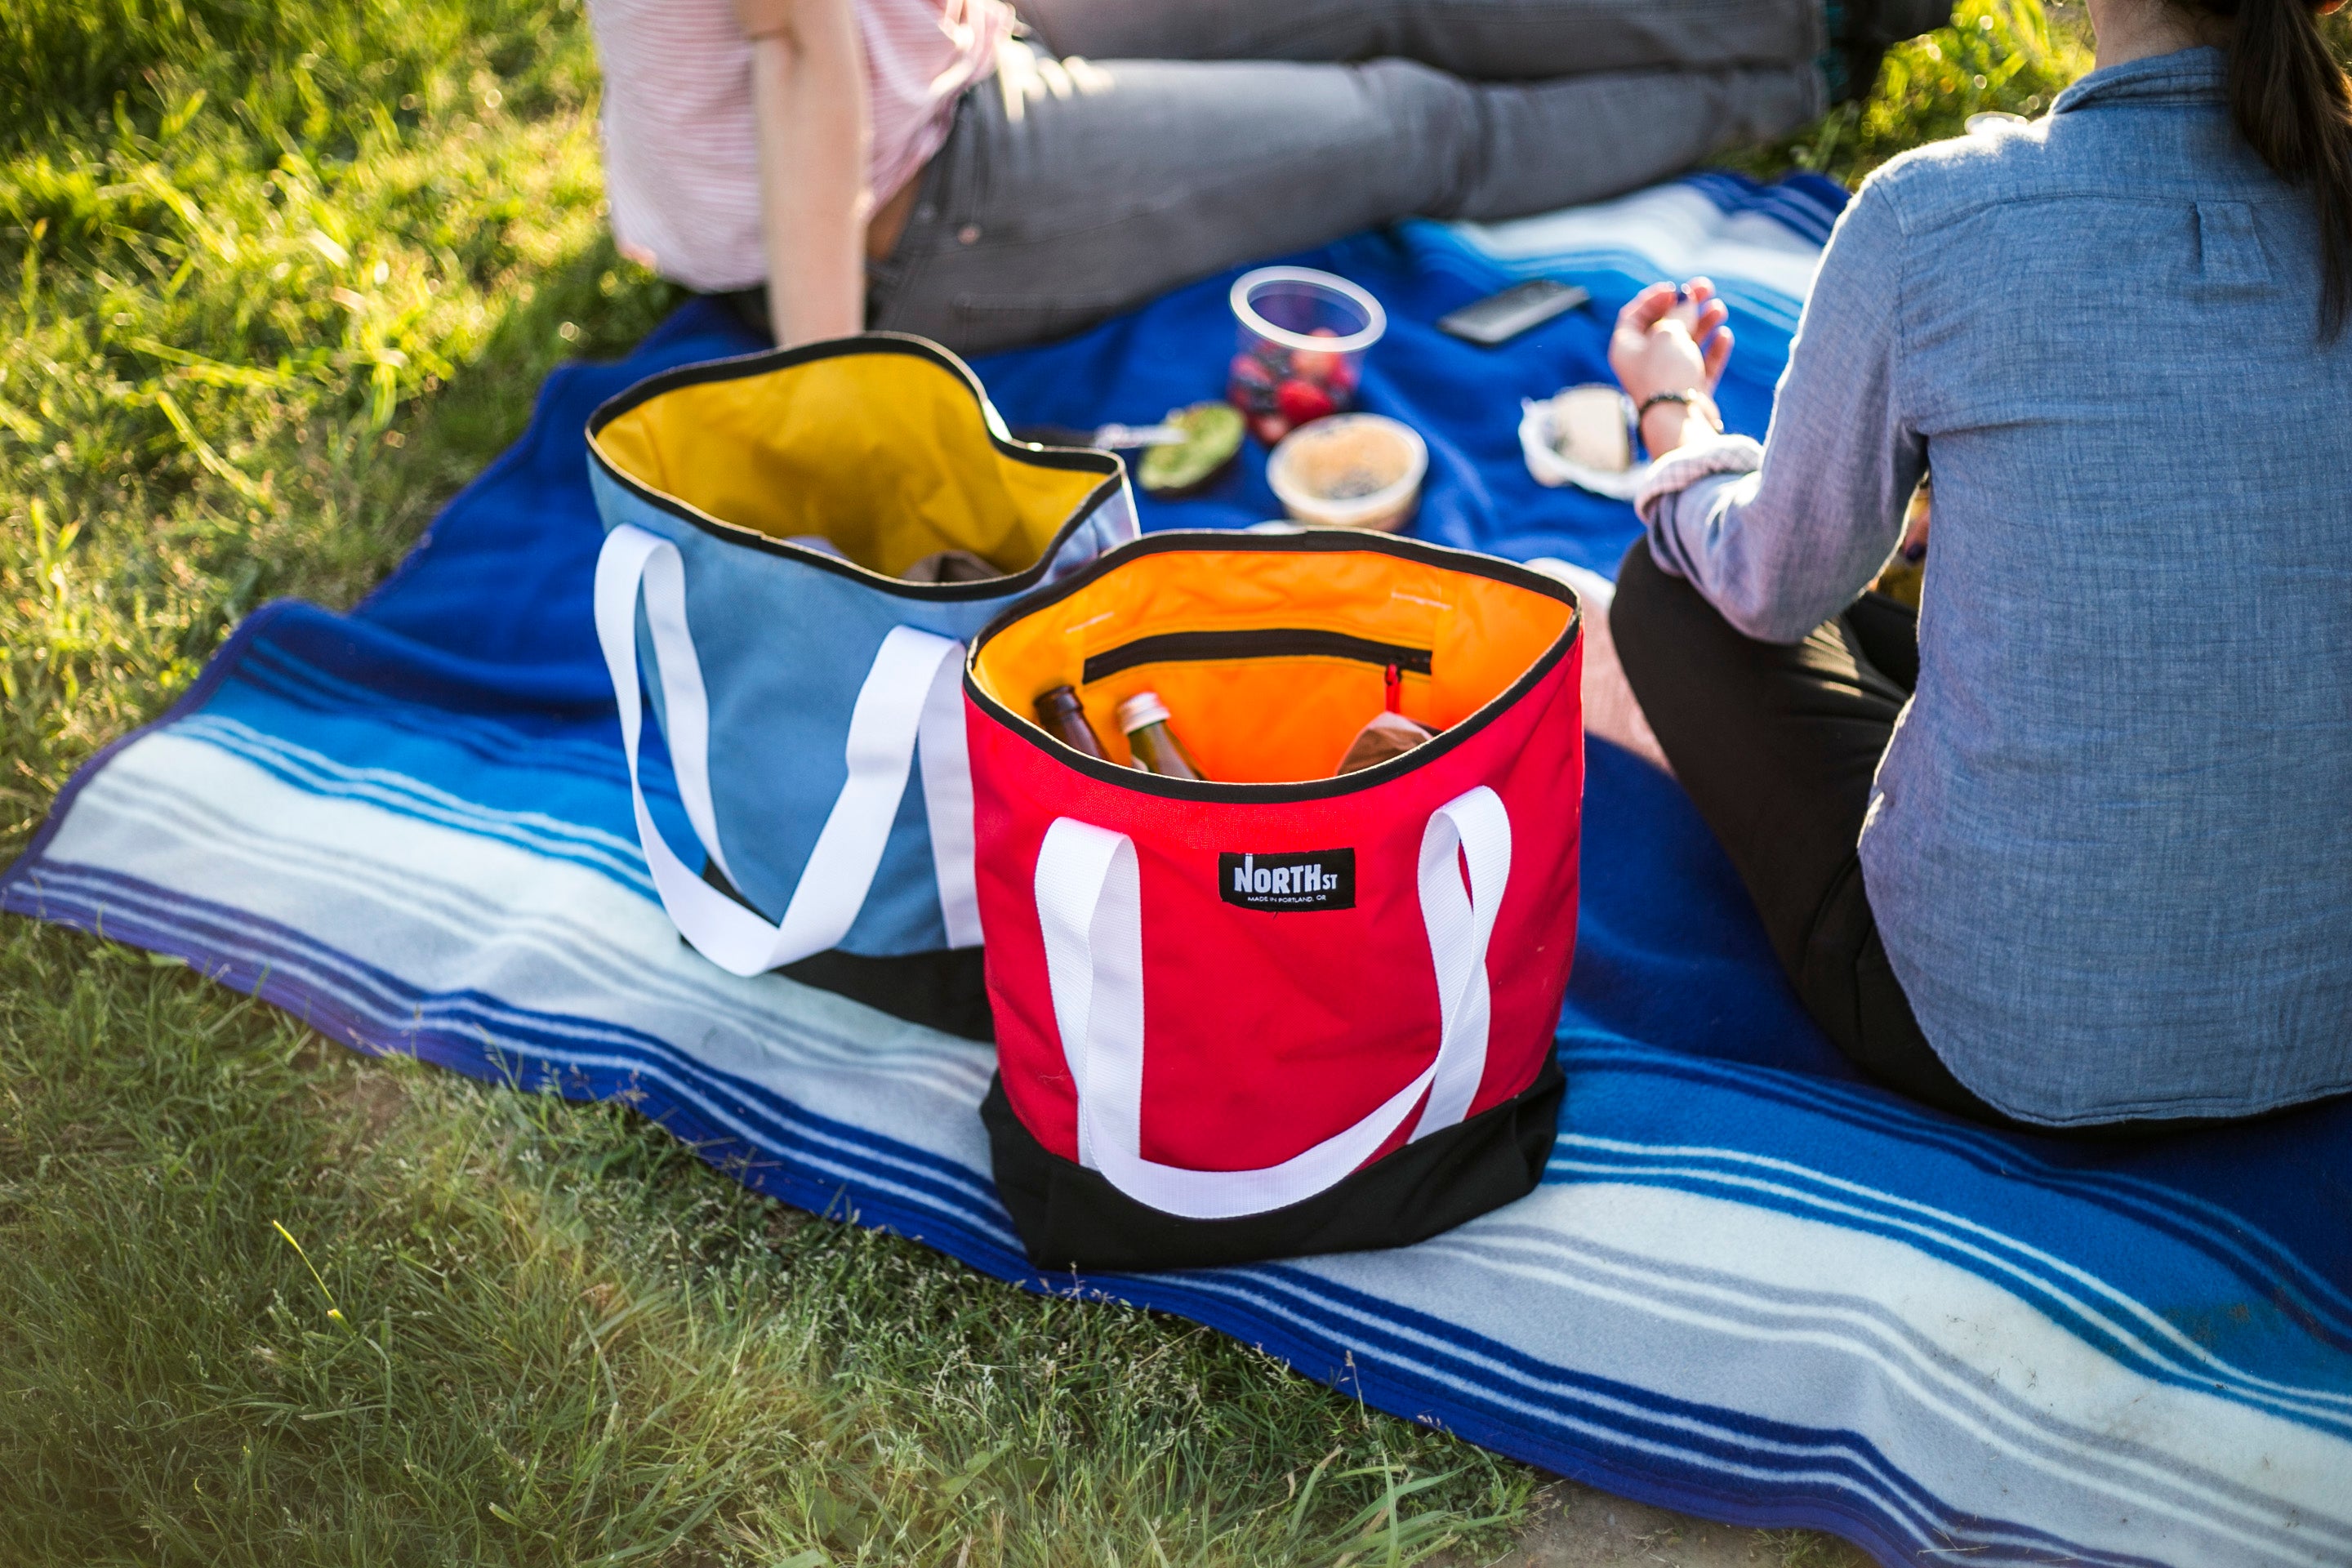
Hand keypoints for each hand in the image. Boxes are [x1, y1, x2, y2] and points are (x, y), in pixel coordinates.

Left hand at [1607, 278, 1732, 407]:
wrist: (1678, 421)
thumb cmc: (1665, 373)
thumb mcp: (1669, 333)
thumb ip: (1679, 311)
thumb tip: (1686, 299)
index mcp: (1626, 348)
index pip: (1635, 315)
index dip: (1655, 298)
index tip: (1675, 289)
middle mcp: (1644, 363)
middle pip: (1666, 326)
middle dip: (1687, 305)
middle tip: (1707, 288)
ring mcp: (1668, 378)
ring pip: (1687, 343)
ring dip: (1704, 323)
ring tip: (1720, 310)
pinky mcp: (1690, 391)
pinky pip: (1703, 365)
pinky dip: (1714, 349)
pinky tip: (1724, 336)